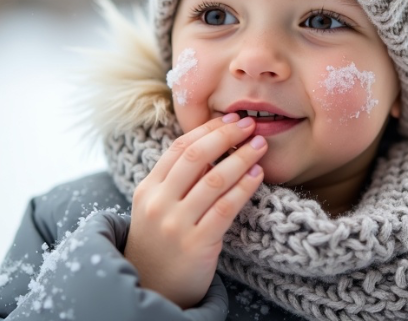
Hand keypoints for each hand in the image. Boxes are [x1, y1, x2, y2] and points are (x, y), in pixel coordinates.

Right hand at [124, 113, 266, 308]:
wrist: (153, 289)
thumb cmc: (161, 243)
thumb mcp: (156, 208)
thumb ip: (176, 180)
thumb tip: (212, 146)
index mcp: (147, 189)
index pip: (179, 148)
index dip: (207, 130)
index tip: (229, 118)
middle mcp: (158, 203)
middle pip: (196, 157)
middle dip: (226, 136)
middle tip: (249, 125)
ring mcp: (176, 224)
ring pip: (214, 180)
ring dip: (241, 158)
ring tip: (259, 146)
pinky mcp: (197, 244)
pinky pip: (226, 208)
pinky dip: (244, 187)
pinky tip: (257, 176)